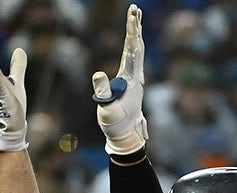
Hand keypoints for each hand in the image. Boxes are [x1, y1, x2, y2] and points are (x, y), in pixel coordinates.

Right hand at [92, 5, 147, 155]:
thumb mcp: (106, 109)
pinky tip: (133, 41)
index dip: (132, 32)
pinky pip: (134, 59)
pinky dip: (133, 46)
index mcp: (130, 80)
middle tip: (135, 8)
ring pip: (137, 52)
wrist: (126, 136)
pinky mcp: (132, 83)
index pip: (132, 50)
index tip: (133, 16)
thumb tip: (99, 74)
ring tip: (135, 18)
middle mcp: (136, 77)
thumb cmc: (115, 124)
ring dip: (136, 34)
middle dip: (136, 27)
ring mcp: (135, 80)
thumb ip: (103, 92)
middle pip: (137, 46)